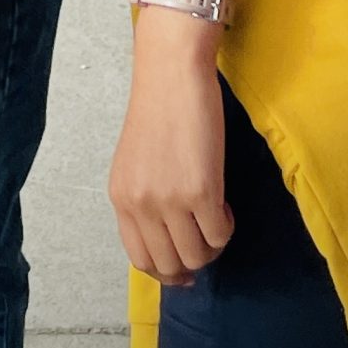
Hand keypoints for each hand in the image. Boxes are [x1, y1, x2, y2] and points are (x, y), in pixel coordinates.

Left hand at [109, 21, 233, 286]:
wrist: (171, 74)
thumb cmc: (157, 111)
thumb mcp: (136, 164)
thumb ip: (144, 201)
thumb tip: (168, 243)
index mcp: (120, 198)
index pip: (140, 260)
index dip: (166, 272)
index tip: (183, 269)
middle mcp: (140, 205)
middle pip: (170, 266)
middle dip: (192, 262)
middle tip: (205, 239)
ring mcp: (169, 201)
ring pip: (198, 256)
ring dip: (212, 244)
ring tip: (214, 215)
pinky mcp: (201, 192)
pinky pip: (221, 235)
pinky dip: (227, 227)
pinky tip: (224, 202)